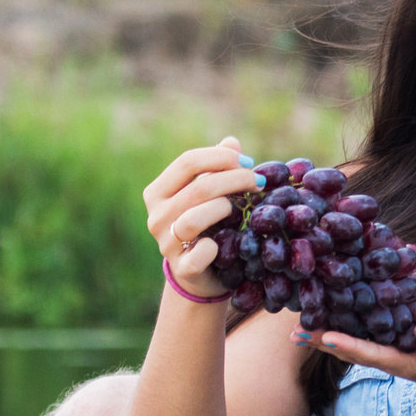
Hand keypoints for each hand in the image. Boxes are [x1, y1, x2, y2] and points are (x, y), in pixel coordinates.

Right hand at [143, 137, 260, 300]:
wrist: (201, 273)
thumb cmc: (207, 225)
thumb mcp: (209, 195)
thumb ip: (217, 168)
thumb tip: (231, 142)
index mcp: (157, 192)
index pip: (187, 162)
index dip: (222, 157)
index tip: (249, 162)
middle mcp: (156, 216)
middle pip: (199, 188)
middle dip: (236, 180)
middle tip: (259, 182)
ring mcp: (166, 244)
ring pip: (195, 218)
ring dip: (225, 208)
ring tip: (240, 210)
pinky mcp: (182, 268)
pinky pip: (201, 252)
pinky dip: (216, 246)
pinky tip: (227, 243)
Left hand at [294, 286, 415, 397]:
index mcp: (403, 362)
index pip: (368, 353)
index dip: (345, 344)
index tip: (323, 336)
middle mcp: (390, 356)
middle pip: (350, 349)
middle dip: (323, 340)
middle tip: (293, 331)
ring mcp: (391, 350)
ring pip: (354, 340)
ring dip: (327, 333)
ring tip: (299, 325)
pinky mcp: (396, 340)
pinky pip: (367, 331)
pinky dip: (348, 321)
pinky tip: (334, 310)